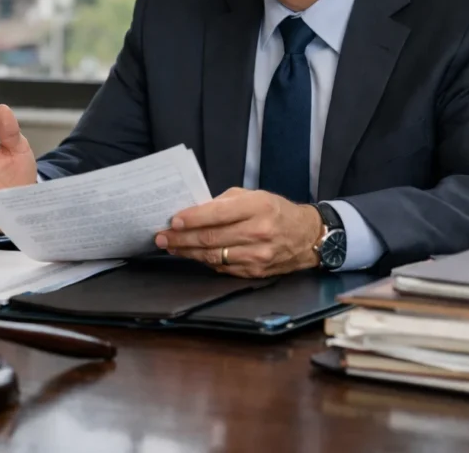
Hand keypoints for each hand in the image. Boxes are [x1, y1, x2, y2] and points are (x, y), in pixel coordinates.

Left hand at [153, 188, 322, 277]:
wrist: (307, 236)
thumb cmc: (275, 211)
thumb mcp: (253, 196)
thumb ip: (224, 203)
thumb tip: (193, 212)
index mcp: (258, 208)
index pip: (218, 215)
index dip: (192, 219)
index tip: (173, 220)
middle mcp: (259, 233)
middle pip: (211, 239)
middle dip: (181, 238)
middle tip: (161, 237)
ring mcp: (258, 255)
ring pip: (214, 256)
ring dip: (188, 252)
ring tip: (170, 246)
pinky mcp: (255, 272)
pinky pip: (223, 268)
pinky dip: (204, 261)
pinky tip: (191, 255)